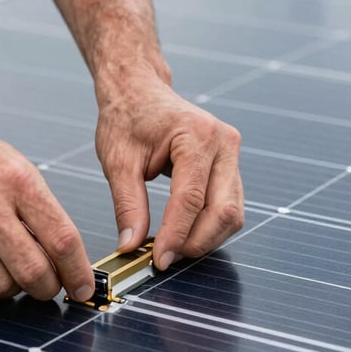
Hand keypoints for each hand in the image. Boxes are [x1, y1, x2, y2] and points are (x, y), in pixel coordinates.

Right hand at [0, 108, 95, 301]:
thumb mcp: (13, 165)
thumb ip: (38, 209)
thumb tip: (64, 259)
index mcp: (16, 180)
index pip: (62, 240)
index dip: (78, 273)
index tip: (83, 288)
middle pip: (33, 272)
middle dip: (47, 288)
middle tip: (46, 285)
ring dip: (10, 286)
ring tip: (5, 264)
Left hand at [95, 67, 243, 269]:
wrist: (138, 90)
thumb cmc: (127, 118)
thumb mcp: (118, 162)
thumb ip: (127, 205)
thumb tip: (130, 246)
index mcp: (196, 135)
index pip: (191, 199)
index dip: (175, 235)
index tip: (158, 261)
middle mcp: (223, 142)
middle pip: (223, 210)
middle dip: (196, 242)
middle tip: (164, 259)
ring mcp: (232, 153)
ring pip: (232, 213)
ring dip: (205, 238)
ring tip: (171, 249)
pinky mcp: (230, 164)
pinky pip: (228, 205)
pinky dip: (209, 226)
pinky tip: (182, 234)